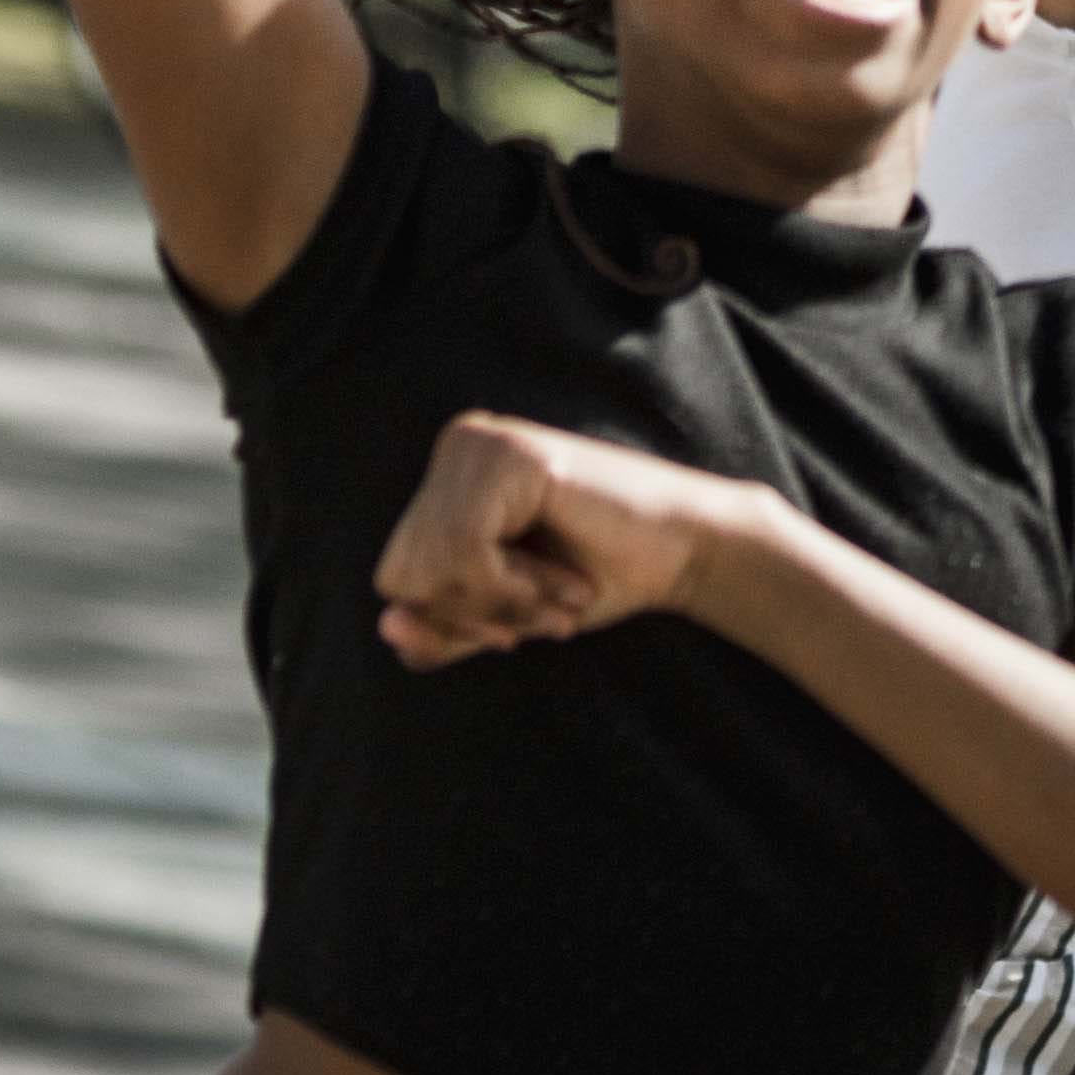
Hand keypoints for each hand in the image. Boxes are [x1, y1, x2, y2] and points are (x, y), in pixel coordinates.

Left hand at [373, 411, 764, 667]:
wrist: (687, 555)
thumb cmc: (597, 578)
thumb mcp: (506, 614)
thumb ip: (445, 628)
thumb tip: (388, 629)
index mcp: (446, 477)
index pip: (394, 576)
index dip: (451, 621)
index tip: (513, 630)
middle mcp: (456, 446)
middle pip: (404, 573)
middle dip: (476, 616)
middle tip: (547, 615)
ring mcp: (480, 444)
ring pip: (433, 565)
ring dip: (505, 606)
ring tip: (559, 596)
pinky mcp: (510, 455)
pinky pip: (468, 550)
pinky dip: (516, 589)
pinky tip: (567, 583)